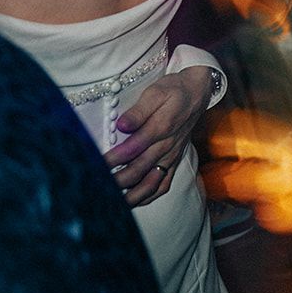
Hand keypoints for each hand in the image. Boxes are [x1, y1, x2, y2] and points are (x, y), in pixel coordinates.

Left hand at [106, 67, 214, 205]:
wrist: (197, 92)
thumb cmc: (173, 90)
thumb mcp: (155, 92)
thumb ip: (138, 111)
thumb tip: (122, 125)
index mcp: (160, 128)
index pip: (132, 148)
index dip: (112, 159)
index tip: (94, 165)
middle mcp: (166, 146)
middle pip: (138, 170)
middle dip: (116, 182)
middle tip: (97, 188)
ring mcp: (171, 156)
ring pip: (151, 183)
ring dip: (132, 195)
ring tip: (112, 203)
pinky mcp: (174, 160)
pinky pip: (164, 184)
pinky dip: (149, 196)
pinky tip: (134, 200)